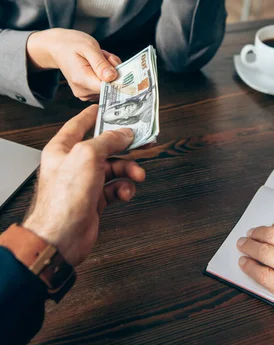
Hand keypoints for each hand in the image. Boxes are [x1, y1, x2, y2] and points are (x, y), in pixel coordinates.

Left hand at [23, 105, 145, 265]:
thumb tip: (123, 133)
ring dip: (128, 170)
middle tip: (140, 142)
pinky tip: (126, 191)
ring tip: (137, 174)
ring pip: (113, 168)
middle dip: (123, 146)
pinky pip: (115, 187)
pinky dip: (124, 188)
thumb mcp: (88, 156)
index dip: (94, 114)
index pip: (79, 124)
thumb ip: (108, 140)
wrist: (61, 237)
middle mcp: (73, 164)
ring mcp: (84, 182)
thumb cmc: (63, 199)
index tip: (108, 107)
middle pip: (103, 147)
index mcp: (63, 148)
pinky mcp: (94, 200)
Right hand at [27, 28, 120, 100]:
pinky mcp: (88, 92)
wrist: (57, 47)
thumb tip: (112, 77)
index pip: (110, 87)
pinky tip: (96, 64)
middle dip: (112, 69)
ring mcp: (85, 94)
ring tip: (96, 58)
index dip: (117, 75)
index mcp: (82, 80)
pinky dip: (104, 72)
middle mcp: (83, 91)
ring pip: (109, 83)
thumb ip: (101, 63)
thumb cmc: (71, 44)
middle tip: (101, 55)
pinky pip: (104, 83)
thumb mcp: (88, 47)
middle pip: (111, 85)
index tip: (110, 60)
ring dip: (108, 69)